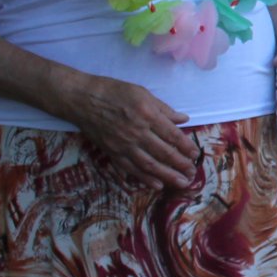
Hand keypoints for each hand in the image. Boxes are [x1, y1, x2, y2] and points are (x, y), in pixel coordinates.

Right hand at [59, 73, 197, 189]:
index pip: (172, 135)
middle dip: (180, 164)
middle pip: (163, 152)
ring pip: (149, 164)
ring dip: (167, 175)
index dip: (186, 147)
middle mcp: (137, 132)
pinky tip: (156, 185)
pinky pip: (130, 168)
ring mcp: (123, 144)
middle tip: (192, 174)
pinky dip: (144, 178)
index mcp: (147, 115)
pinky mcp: (112, 152)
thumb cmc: (114, 91)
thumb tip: (184, 119)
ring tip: (181, 183)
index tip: (195, 155)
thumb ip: (164, 109)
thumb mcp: (142, 93)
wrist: (82, 99)